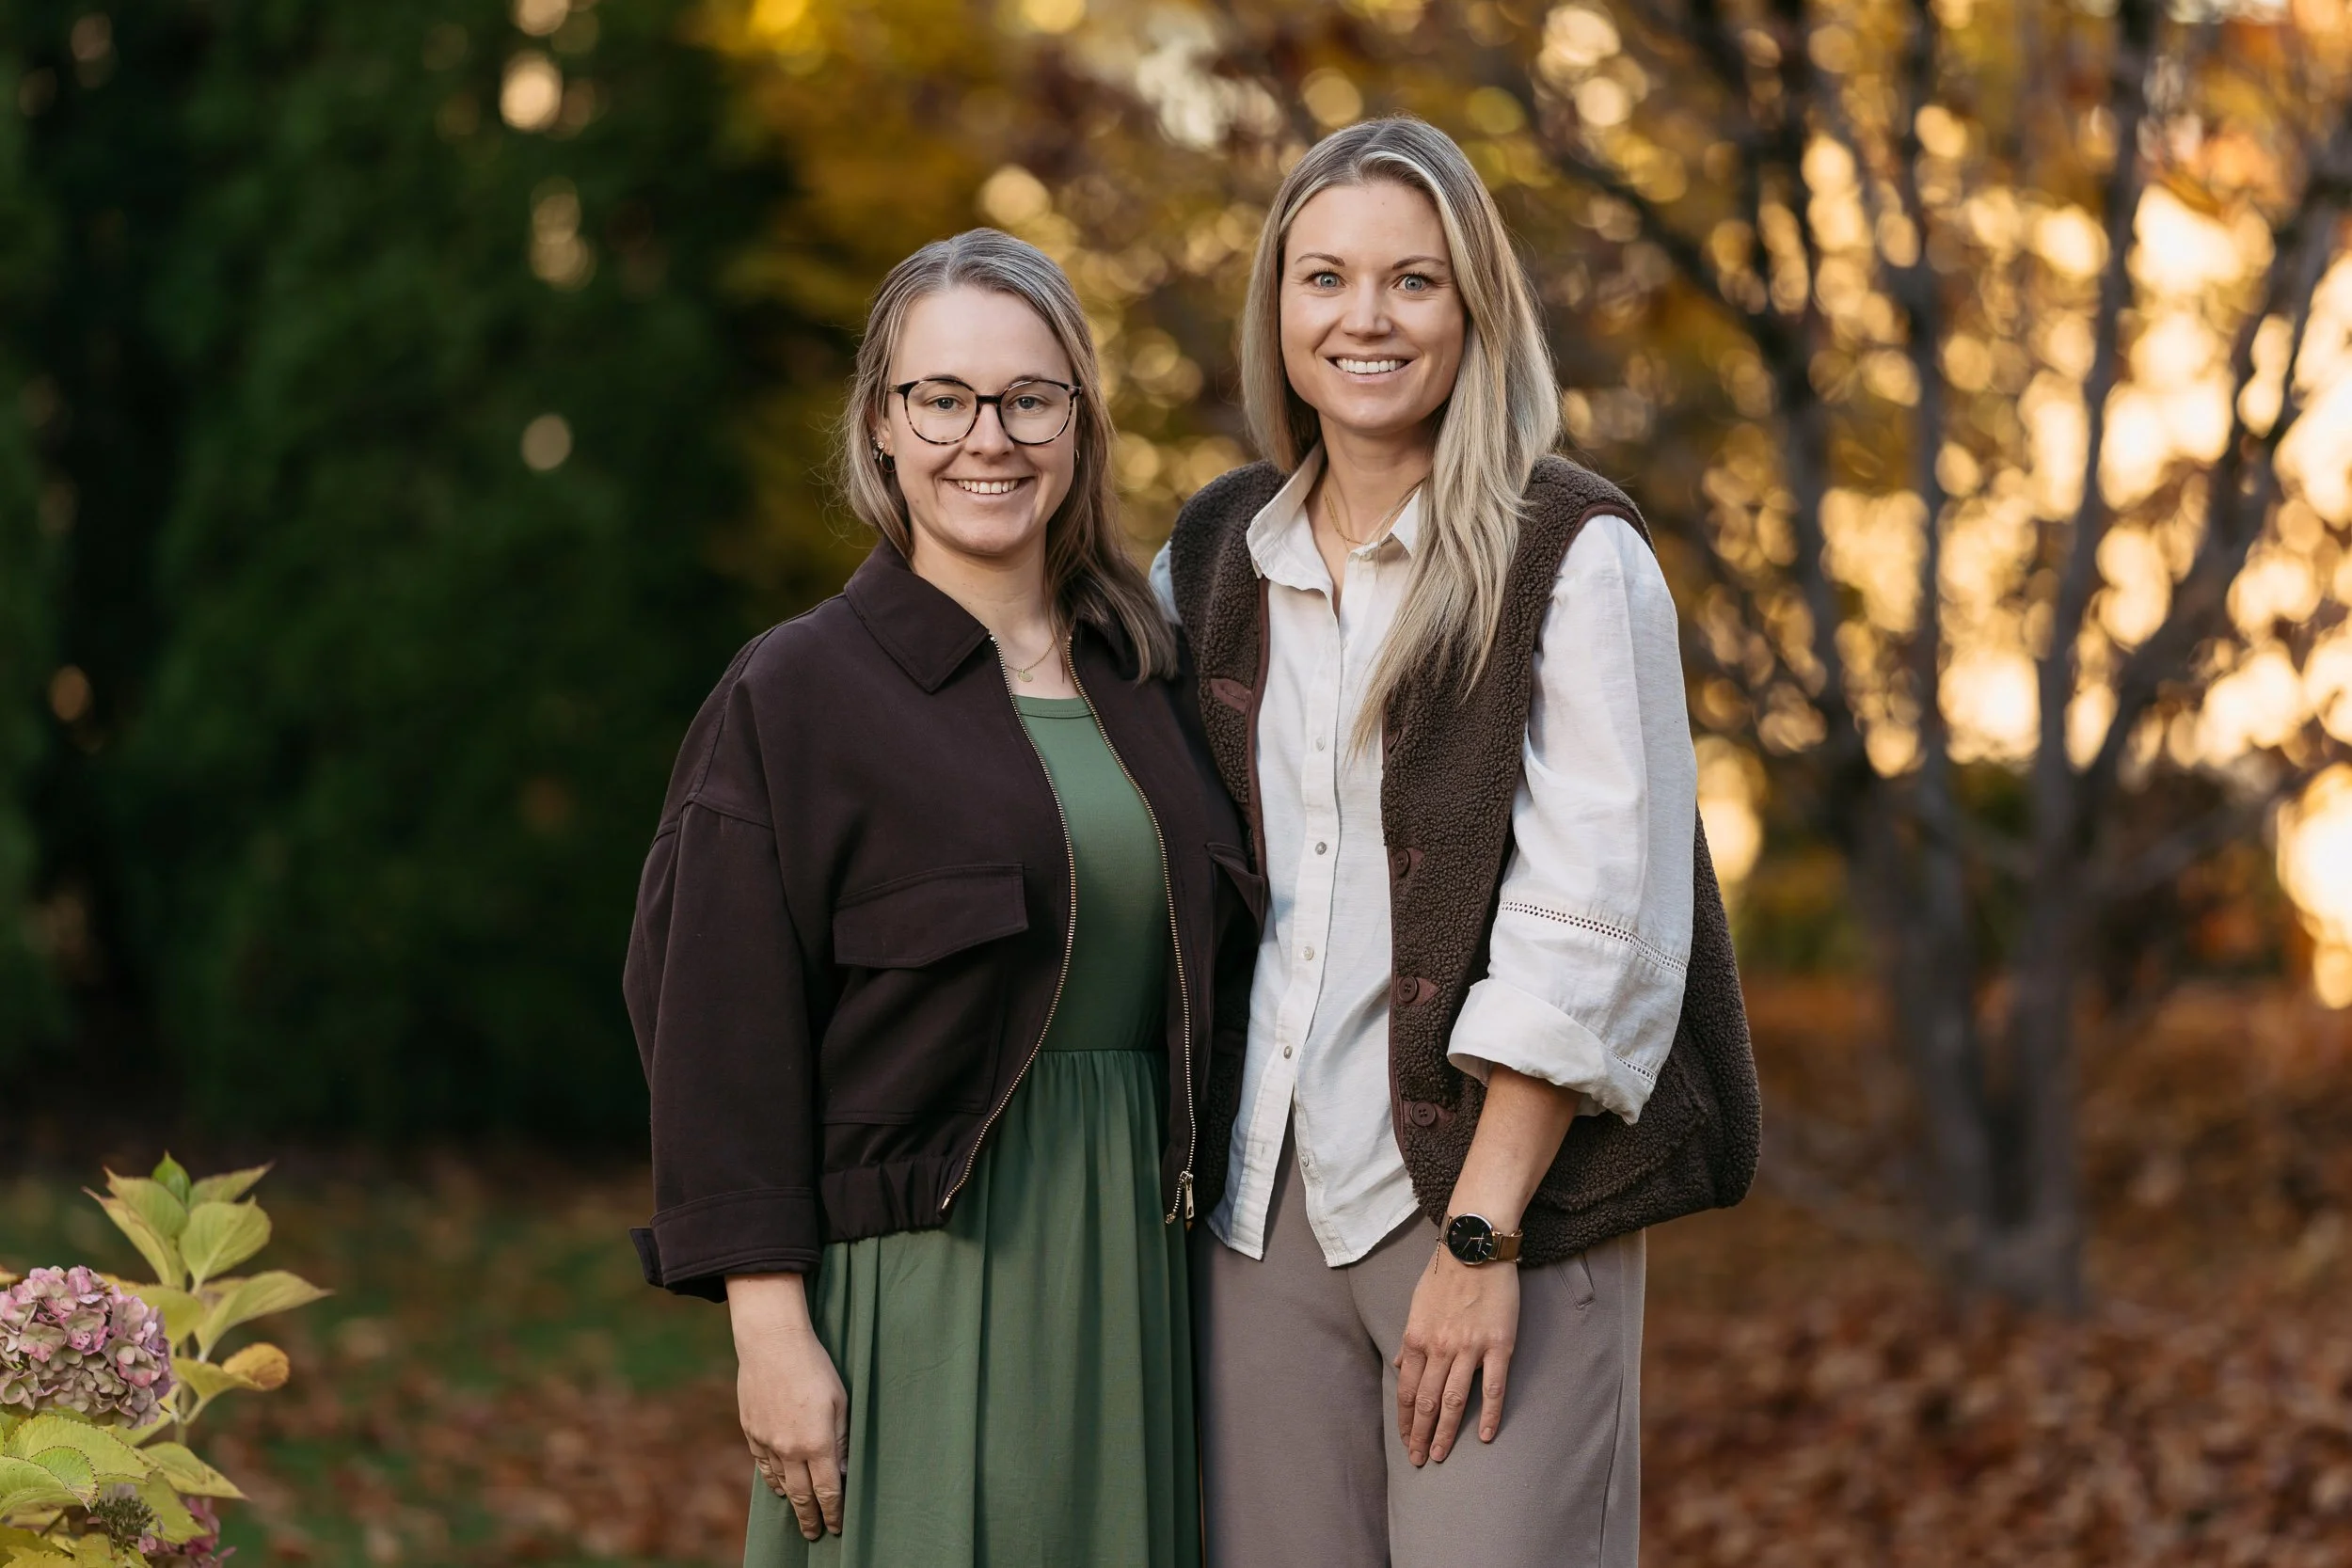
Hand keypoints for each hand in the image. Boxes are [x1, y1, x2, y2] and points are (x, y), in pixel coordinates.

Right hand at [728, 1273, 848, 1540]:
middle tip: (814, 1534)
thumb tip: (842, 1471)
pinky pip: (762, 1464)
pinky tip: (777, 1485)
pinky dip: (771, 1478)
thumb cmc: (815, 1367)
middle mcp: (790, 1449)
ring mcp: (767, 1441)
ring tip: (799, 1512)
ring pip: (779, 1482)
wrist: (772, 1344)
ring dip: (790, 1501)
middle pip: (801, 1496)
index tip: (837, 1528)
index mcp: (817, 1443)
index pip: (827, 1491)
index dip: (833, 1512)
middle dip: (810, 1518)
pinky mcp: (751, 1430)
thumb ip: (842, 1440)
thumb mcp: (841, 1401)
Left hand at [1394, 1245, 1518, 1465]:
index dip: (1404, 1419)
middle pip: (1427, 1402)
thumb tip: (1400, 1367)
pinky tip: (1484, 1436)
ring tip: (1440, 1455)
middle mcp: (1439, 1347)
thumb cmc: (1445, 1274)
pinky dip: (1489, 1414)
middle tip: (1418, 1460)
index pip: (1406, 1390)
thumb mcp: (1417, 1305)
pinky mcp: (1499, 1345)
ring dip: (1445, 1432)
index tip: (1405, 1440)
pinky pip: (1493, 1387)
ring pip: (1454, 1400)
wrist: (1476, 1247)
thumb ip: (1410, 1340)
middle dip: (1420, 1434)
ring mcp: (1469, 1348)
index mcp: (1417, 1338)